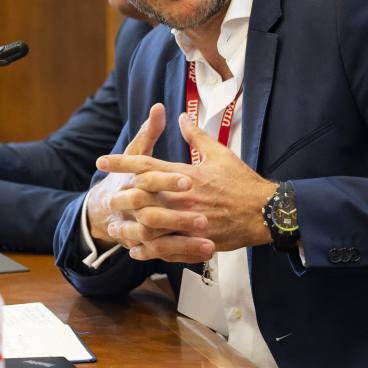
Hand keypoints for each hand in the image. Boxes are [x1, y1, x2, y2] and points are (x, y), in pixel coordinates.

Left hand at [100, 113, 275, 261]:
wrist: (265, 211)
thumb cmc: (242, 182)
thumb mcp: (220, 153)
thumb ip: (196, 136)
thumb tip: (181, 117)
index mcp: (186, 174)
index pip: (146, 165)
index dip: (121, 162)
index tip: (102, 162)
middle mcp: (182, 196)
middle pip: (141, 196)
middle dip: (120, 198)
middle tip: (107, 200)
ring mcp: (188, 219)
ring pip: (149, 224)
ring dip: (130, 226)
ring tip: (116, 228)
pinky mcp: (196, 239)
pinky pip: (166, 247)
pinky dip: (148, 249)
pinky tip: (137, 250)